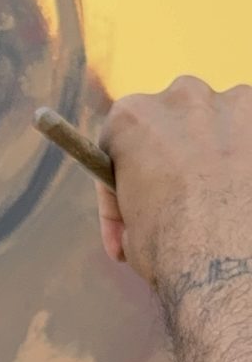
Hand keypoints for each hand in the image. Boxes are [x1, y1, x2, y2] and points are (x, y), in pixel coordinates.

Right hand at [95, 76, 251, 311]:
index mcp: (130, 118)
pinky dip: (248, 160)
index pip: (121, 140)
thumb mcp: (130, 230)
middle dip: (174, 154)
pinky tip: (243, 196)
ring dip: (216, 153)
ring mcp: (232, 103)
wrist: (226, 263)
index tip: (134, 205)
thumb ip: (137, 201)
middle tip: (178, 198)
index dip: (126, 177)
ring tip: (219, 200)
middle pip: (174, 121)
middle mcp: (180, 97)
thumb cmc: (170, 252)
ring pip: (220, 123)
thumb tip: (151, 210)